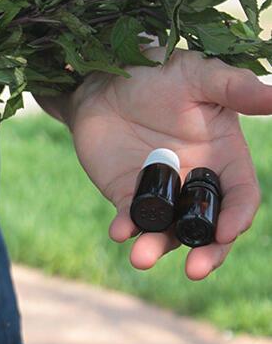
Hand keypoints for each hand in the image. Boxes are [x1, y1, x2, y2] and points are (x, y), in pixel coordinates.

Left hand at [68, 47, 271, 279]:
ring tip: (142, 258)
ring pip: (167, 230)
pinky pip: (130, 217)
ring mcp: (160, 191)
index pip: (239, 196)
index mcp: (223, 157)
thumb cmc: (157, 74)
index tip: (227, 231)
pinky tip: (119, 232)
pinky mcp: (127, 194)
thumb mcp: (198, 75)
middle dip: (205, 251)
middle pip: (207, 226)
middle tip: (195, 270)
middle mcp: (194, 182)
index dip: (236, 216)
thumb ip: (235, 89)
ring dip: (158, 246)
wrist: (103, 81)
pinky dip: (126, 227)